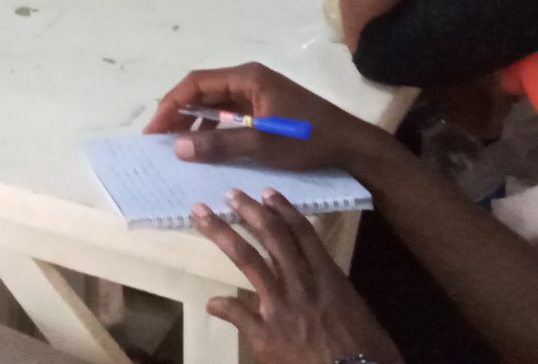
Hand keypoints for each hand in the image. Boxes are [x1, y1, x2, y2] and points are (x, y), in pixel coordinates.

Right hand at [143, 62, 394, 177]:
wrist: (353, 147)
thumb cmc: (310, 141)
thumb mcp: (263, 144)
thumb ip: (220, 144)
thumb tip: (177, 146)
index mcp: (247, 77)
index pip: (196, 83)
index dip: (170, 105)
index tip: (154, 131)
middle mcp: (250, 79)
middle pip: (202, 90)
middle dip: (178, 113)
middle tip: (159, 141)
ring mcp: (259, 94)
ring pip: (215, 102)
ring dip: (194, 121)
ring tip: (178, 146)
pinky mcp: (266, 109)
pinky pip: (229, 113)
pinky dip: (213, 127)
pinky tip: (207, 147)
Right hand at [194, 189, 403, 363]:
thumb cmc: (306, 361)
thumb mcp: (268, 349)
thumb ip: (242, 320)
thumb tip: (211, 301)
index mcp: (275, 300)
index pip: (242, 256)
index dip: (219, 230)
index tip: (200, 210)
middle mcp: (296, 280)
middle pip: (270, 235)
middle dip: (249, 210)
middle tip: (232, 193)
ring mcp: (320, 275)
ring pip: (298, 232)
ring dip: (280, 208)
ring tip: (264, 191)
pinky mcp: (338, 275)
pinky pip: (318, 242)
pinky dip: (303, 223)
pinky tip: (295, 215)